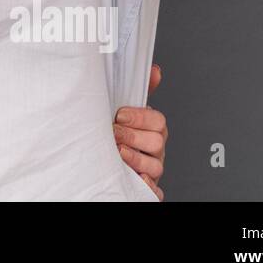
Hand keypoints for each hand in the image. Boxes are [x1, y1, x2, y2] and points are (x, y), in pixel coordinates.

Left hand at [113, 63, 167, 199]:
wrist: (105, 155)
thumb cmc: (119, 130)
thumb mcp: (127, 109)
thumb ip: (139, 91)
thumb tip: (155, 71)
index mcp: (153, 129)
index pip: (158, 121)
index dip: (140, 117)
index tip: (120, 115)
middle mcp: (155, 149)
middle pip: (157, 143)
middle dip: (133, 137)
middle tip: (114, 133)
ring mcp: (152, 168)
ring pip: (155, 166)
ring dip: (136, 158)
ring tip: (118, 152)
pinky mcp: (147, 186)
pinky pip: (155, 191)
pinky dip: (148, 186)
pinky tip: (136, 177)